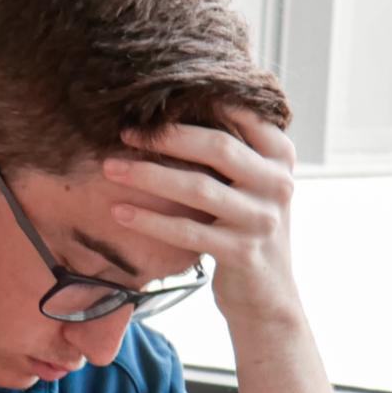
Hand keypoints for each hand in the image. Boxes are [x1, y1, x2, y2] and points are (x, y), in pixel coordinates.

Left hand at [104, 109, 303, 327]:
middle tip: (125, 132)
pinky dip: (149, 220)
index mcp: (281, 158)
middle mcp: (278, 184)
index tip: (155, 98)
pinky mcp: (241, 252)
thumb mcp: (251, 184)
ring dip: (148, 175)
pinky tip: (119, 211)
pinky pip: (186, 232)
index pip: (243, 116)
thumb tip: (174, 107)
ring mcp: (262, 220)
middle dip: (166, 137)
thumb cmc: (244, 228)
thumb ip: (232, 149)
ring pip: (197, 189)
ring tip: (110, 168)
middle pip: (218, 148)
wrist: (266, 294)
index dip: (200, 103)